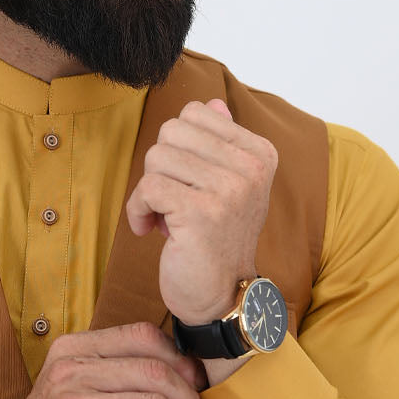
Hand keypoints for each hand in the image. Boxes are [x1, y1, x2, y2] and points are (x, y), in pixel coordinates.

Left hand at [125, 98, 277, 324]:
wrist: (223, 295)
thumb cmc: (218, 239)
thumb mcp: (228, 185)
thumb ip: (221, 142)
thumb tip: (212, 103)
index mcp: (260, 153)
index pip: (195, 114)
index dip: (178, 147)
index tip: (186, 181)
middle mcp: (250, 167)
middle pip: (171, 132)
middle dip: (160, 166)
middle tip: (172, 200)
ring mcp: (228, 189)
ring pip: (156, 157)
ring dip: (149, 191)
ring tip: (166, 218)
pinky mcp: (201, 211)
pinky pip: (147, 188)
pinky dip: (138, 210)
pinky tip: (150, 230)